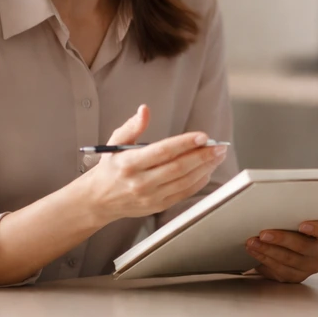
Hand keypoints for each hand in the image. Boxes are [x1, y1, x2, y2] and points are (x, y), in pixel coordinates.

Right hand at [79, 104, 225, 224]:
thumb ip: (132, 126)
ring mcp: (149, 197)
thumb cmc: (110, 167)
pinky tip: (208, 170)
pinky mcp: (157, 206)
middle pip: (177, 168)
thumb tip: (145, 110)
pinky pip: (183, 194)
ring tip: (218, 156)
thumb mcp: (115, 143)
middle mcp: (140, 182)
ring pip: (184, 182)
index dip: (185, 143)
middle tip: (219, 146)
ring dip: (205, 168)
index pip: (162, 152)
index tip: (203, 136)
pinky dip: (198, 182)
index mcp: (129, 164)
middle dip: (202, 156)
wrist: (98, 199)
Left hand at [245, 220, 317, 283]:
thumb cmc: (293, 225)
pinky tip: (254, 251)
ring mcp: (310, 266)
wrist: (288, 244)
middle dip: (281, 239)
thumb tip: (275, 204)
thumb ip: (295, 213)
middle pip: (304, 246)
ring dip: (267, 250)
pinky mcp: (296, 276)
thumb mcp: (299, 217)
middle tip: (264, 234)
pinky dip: (264, 259)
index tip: (302, 225)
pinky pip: (280, 269)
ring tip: (253, 242)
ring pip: (289, 259)